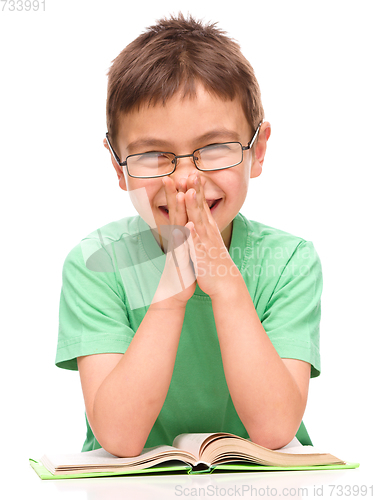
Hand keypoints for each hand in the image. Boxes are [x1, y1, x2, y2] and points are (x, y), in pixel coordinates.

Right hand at [151, 177, 196, 307]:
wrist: (174, 295)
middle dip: (172, 195)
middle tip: (170, 177)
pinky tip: (186, 227)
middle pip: (173, 214)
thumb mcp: (182, 250)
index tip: (179, 176)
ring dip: (178, 211)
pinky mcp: (179, 262)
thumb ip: (182, 236)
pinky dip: (185, 238)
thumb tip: (183, 223)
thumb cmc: (180, 271)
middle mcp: (175, 239)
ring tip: (180, 194)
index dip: (178, 194)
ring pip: (176, 227)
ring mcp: (176, 250)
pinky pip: (182, 248)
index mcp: (177, 235)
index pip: (177, 211)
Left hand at [183, 173, 239, 298]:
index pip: (202, 204)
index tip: (193, 172)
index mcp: (207, 227)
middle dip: (196, 191)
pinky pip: (196, 245)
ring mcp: (206, 243)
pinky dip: (193, 235)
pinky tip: (189, 226)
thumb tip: (198, 215)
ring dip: (195, 208)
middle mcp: (208, 232)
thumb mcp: (207, 239)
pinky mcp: (203, 257)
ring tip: (189, 193)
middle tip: (192, 173)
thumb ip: (203, 226)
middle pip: (201, 208)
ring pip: (199, 223)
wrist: (224, 282)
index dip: (198, 189)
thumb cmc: (213, 260)